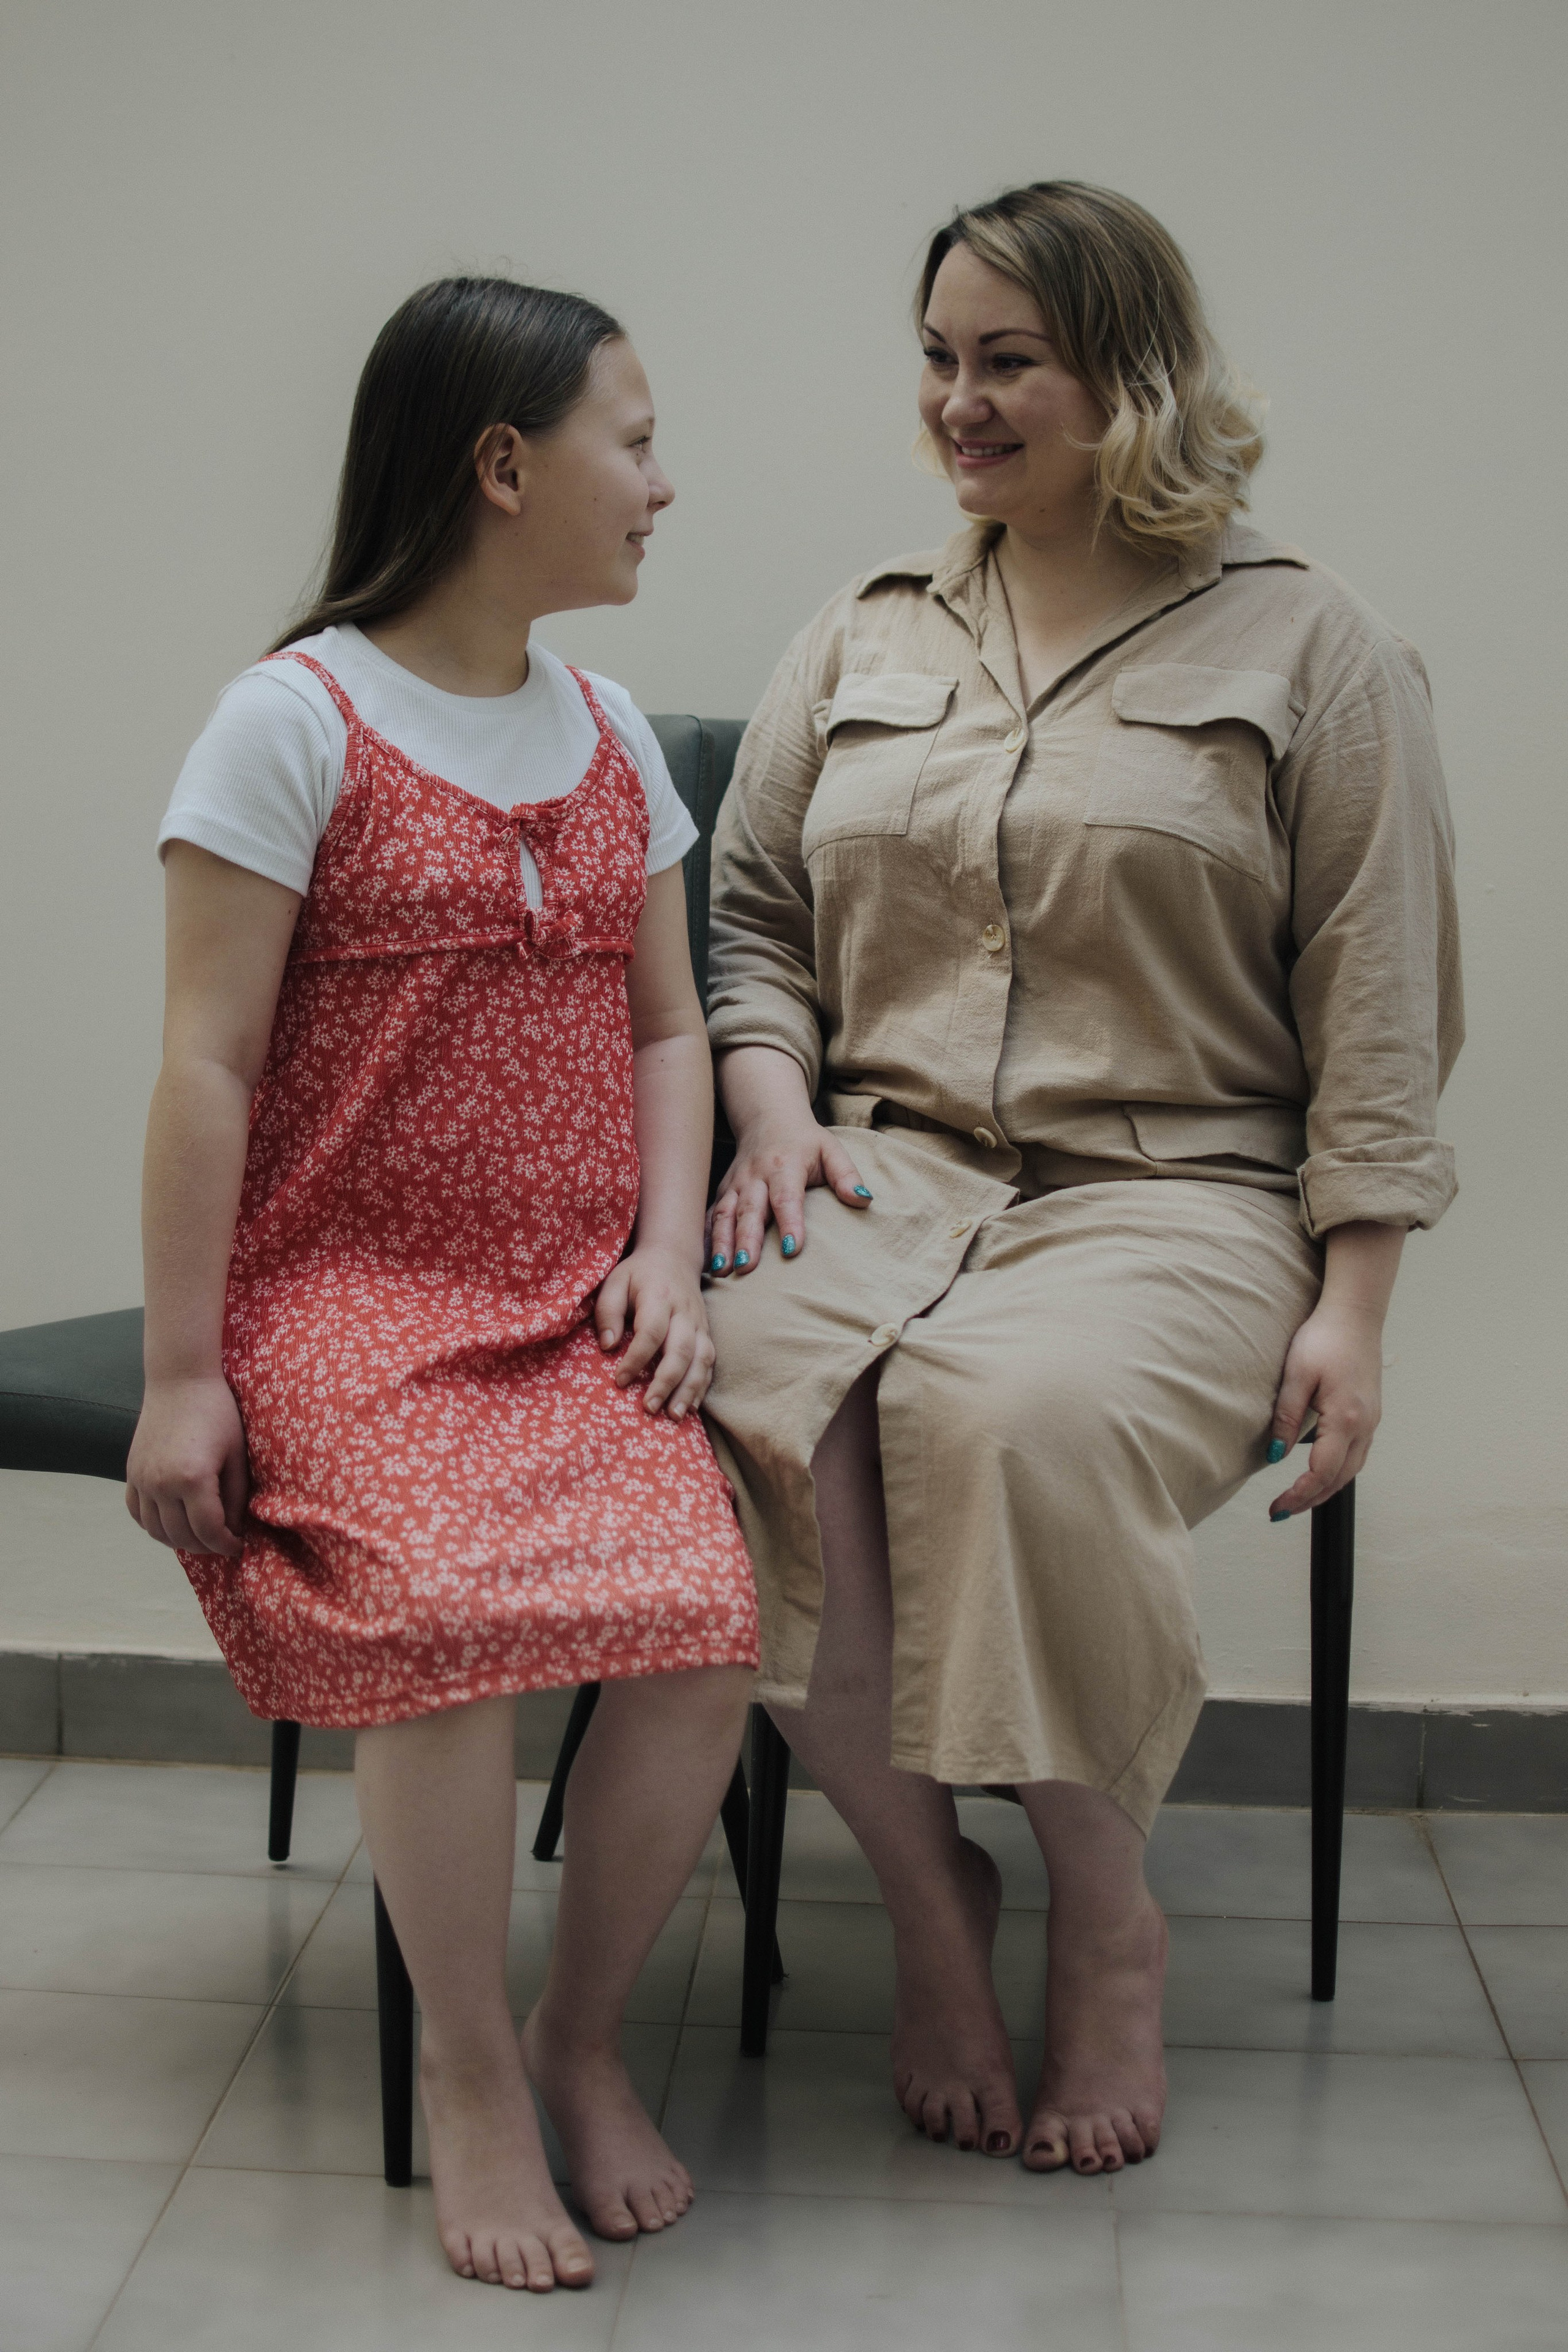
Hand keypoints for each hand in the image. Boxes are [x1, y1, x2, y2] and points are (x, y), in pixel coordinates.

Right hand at [126, 1375, 249, 1556]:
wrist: (180, 1381)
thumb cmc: (217, 1413)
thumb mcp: (235, 1455)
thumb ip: (235, 1497)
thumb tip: (234, 1530)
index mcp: (192, 1479)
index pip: (208, 1531)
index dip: (226, 1545)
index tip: (239, 1546)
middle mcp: (161, 1484)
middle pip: (182, 1536)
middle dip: (206, 1547)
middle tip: (223, 1544)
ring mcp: (142, 1480)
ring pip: (156, 1531)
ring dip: (179, 1541)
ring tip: (201, 1537)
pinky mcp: (132, 1473)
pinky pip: (137, 1513)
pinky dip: (154, 1526)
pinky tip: (173, 1523)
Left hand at [595, 1244, 714, 1416]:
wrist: (673, 1256)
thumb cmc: (638, 1274)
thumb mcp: (615, 1282)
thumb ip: (608, 1312)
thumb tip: (607, 1347)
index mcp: (659, 1297)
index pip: (651, 1332)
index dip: (636, 1359)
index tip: (619, 1381)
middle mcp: (684, 1312)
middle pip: (681, 1350)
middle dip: (666, 1382)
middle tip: (648, 1407)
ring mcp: (699, 1324)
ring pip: (702, 1360)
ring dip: (689, 1390)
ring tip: (673, 1416)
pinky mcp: (706, 1334)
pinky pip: (709, 1363)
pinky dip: (701, 1387)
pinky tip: (689, 1407)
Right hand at [708, 1114, 870, 1273]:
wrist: (769, 1118)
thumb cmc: (805, 1142)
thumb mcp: (831, 1150)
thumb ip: (846, 1175)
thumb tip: (864, 1199)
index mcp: (785, 1166)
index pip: (786, 1197)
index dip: (790, 1222)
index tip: (793, 1249)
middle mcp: (755, 1176)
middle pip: (750, 1211)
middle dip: (746, 1240)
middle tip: (747, 1267)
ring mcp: (735, 1185)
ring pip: (724, 1215)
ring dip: (721, 1243)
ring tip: (721, 1271)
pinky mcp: (723, 1192)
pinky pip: (710, 1216)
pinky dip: (706, 1239)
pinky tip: (705, 1264)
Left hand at [1266, 1302, 1383, 1520]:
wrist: (1355, 1314)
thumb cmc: (1324, 1338)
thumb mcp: (1296, 1375)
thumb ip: (1286, 1417)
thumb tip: (1275, 1456)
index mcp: (1345, 1419)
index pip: (1322, 1472)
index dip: (1299, 1494)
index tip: (1277, 1508)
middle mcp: (1364, 1426)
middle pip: (1340, 1479)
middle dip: (1311, 1499)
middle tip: (1282, 1511)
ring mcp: (1371, 1421)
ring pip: (1351, 1469)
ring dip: (1326, 1488)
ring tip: (1298, 1498)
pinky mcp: (1370, 1414)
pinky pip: (1357, 1454)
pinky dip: (1338, 1471)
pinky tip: (1321, 1471)